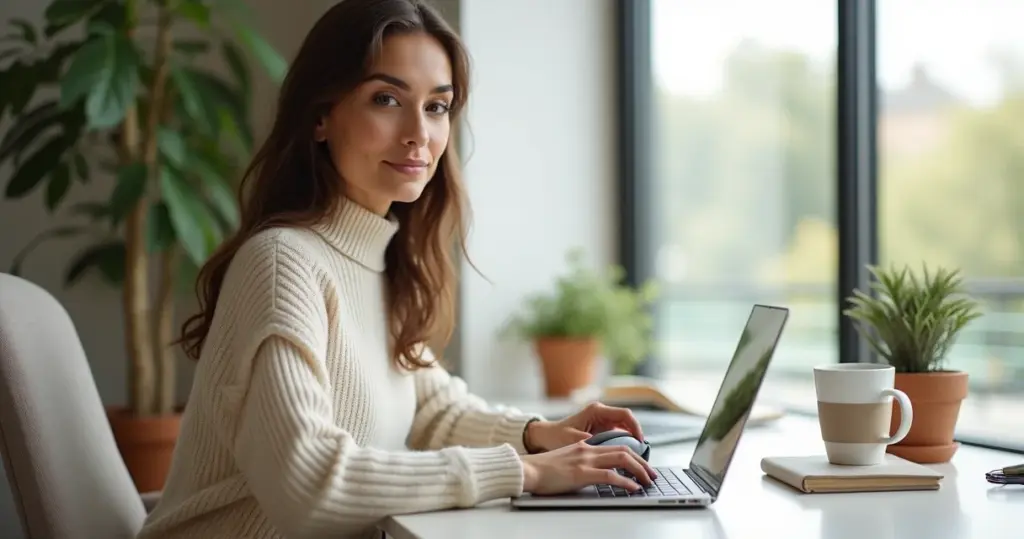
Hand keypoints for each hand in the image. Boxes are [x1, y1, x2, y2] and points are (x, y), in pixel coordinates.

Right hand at [521, 441, 656, 494]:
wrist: (527, 470)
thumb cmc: (542, 470)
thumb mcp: (566, 461)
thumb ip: (582, 463)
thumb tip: (596, 474)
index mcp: (585, 447)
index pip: (616, 446)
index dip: (633, 455)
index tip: (642, 466)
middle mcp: (588, 450)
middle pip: (624, 451)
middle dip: (642, 462)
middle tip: (652, 474)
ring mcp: (585, 461)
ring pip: (621, 459)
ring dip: (639, 470)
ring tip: (648, 481)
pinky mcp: (581, 473)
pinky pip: (610, 476)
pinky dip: (625, 481)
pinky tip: (633, 488)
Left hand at [525, 402, 645, 452]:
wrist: (544, 437)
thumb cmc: (556, 436)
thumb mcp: (574, 440)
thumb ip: (592, 443)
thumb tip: (608, 450)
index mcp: (596, 411)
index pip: (625, 415)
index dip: (636, 428)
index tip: (640, 442)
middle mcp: (601, 413)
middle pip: (627, 422)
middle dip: (637, 437)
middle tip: (643, 454)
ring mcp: (602, 421)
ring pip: (624, 429)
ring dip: (632, 442)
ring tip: (638, 458)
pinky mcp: (600, 430)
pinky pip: (618, 435)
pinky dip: (624, 445)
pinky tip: (627, 458)